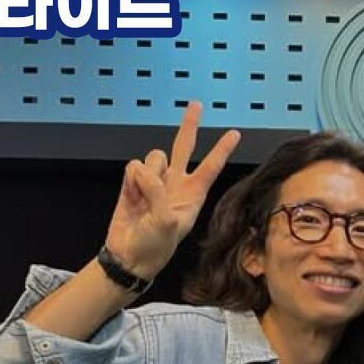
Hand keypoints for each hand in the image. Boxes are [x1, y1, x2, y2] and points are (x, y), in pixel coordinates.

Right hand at [105, 101, 240, 278]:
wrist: (128, 257)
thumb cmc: (154, 247)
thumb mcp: (165, 222)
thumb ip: (159, 193)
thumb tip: (145, 173)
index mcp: (192, 195)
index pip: (211, 166)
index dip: (222, 149)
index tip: (234, 133)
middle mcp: (175, 184)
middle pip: (184, 146)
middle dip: (190, 125)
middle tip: (197, 106)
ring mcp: (154, 183)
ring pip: (153, 157)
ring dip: (147, 173)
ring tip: (143, 197)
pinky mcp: (133, 184)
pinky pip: (133, 167)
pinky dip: (130, 180)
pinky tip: (131, 197)